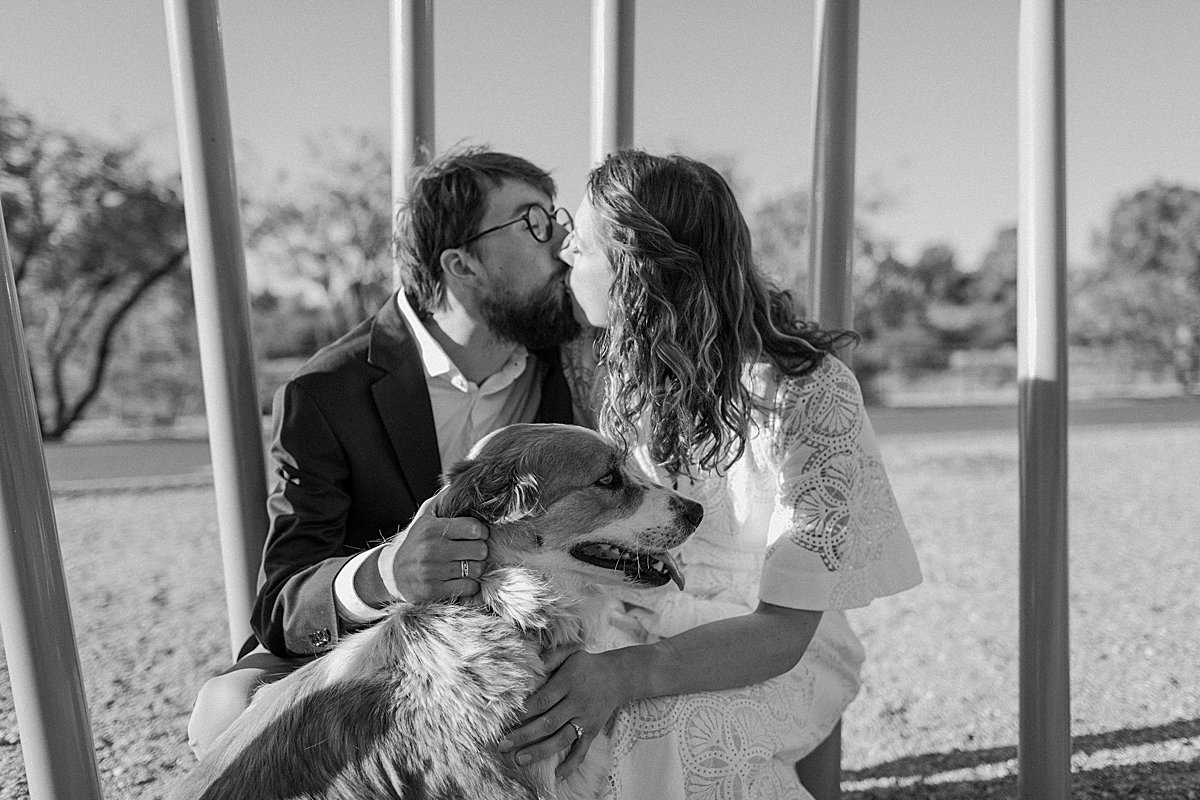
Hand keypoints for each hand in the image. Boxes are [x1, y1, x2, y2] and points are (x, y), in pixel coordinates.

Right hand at [382, 493, 488, 601]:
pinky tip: (462, 579)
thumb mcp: (425, 516)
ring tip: (468, 565)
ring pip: (476, 570)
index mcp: (432, 528)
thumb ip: (444, 499)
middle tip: (474, 551)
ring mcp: (432, 573)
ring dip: (476, 568)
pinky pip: (469, 588)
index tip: (477, 535)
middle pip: (480, 550)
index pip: (475, 528)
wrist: (390, 572)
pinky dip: (471, 585)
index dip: (482, 532)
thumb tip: (460, 481)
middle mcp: (432, 550)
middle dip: (481, 551)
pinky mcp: (432, 592)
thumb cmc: (414, 541)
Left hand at [499, 647, 628, 779]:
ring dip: (540, 752)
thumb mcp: (570, 652)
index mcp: (568, 682)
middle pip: (548, 723)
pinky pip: (583, 750)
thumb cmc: (586, 664)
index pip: (543, 700)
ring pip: (562, 739)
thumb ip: (550, 658)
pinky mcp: (593, 731)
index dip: (523, 712)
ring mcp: (586, 719)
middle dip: (523, 735)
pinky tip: (557, 775)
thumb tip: (528, 667)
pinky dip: (572, 764)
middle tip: (502, 745)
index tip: (504, 721)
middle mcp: (577, 702)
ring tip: (519, 760)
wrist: (618, 676)